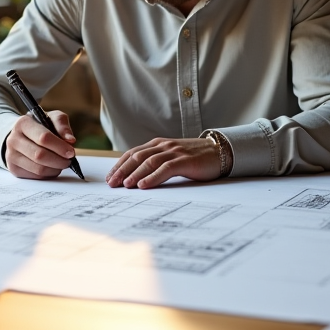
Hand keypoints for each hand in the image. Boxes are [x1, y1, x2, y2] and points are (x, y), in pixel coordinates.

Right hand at [4, 111, 76, 179]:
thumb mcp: (51, 118)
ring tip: (62, 164)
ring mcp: (11, 156)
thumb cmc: (40, 126)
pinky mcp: (14, 169)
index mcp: (23, 123)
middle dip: (59, 160)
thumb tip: (70, 140)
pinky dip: (48, 175)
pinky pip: (36, 177)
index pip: (43, 137)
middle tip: (69, 160)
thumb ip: (62, 125)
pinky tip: (52, 168)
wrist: (21, 136)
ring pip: (38, 169)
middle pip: (40, 155)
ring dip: (55, 169)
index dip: (60, 146)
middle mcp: (13, 139)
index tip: (71, 152)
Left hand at [106, 138, 222, 188]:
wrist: (219, 152)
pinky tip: (143, 185)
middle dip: (122, 170)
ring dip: (134, 174)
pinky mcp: (185, 161)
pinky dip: (152, 177)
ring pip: (148, 162)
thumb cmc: (194, 157)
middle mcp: (163, 146)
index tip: (109, 178)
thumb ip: (156, 162)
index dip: (119, 165)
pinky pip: (165, 168)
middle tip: (111, 184)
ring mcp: (174, 152)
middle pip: (137, 157)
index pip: (133, 153)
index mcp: (158, 144)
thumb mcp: (172, 157)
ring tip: (124, 185)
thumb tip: (134, 176)